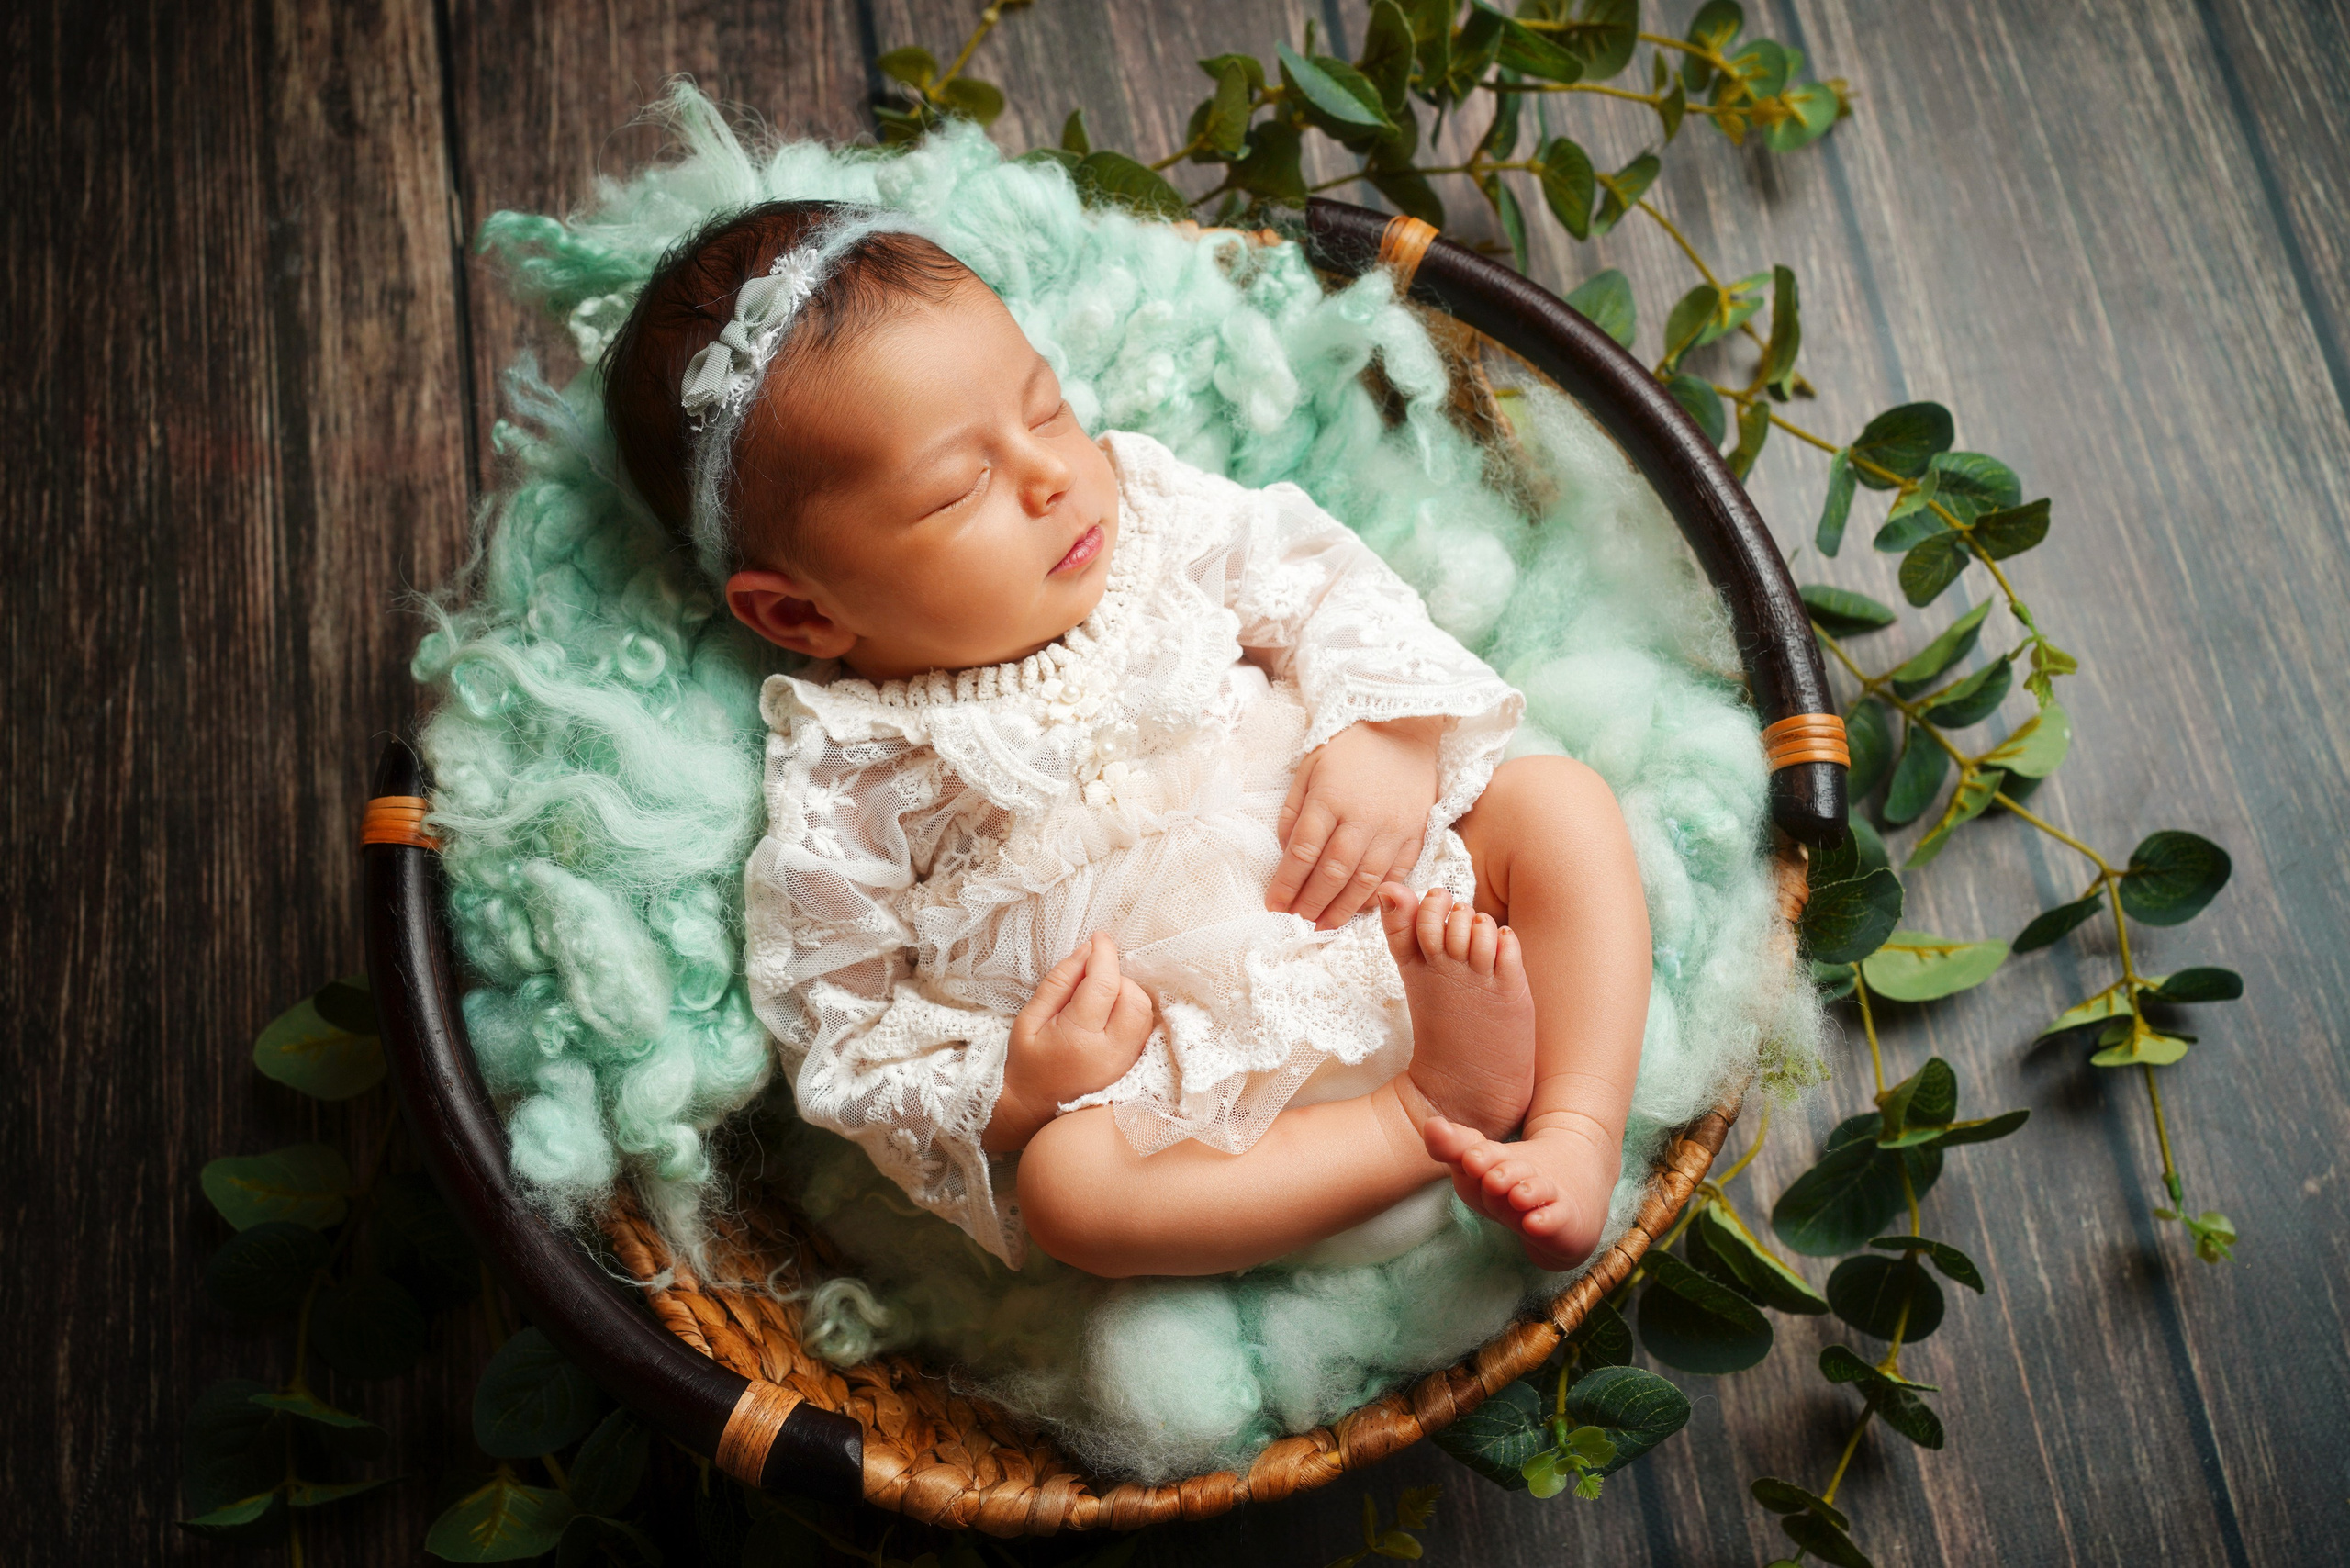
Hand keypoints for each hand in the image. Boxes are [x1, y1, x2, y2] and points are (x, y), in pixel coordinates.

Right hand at [983, 934, 1155, 1153]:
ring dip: (1128, 992)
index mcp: (1079, 1039)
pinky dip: (1133, 1010)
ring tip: (1100, 996)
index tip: (1098, 938)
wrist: (1033, 1109)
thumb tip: (1087, 950)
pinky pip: (1145, 1028)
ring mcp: (1127, 1062)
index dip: (1104, 954)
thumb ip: (1060, 982)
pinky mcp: (1134, 1067)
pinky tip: (1111, 1012)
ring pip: (1145, 1012)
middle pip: (1135, 998)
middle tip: (1093, 977)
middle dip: (1118, 976)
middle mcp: (1111, 1052)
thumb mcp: (1030, 1018)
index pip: (1104, 984)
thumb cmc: (1027, 1063)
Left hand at [1265, 716, 1444, 929]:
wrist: (1404, 729)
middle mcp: (1362, 817)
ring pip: (1365, 880)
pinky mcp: (1417, 834)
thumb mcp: (1309, 767)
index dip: (1286, 883)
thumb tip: (1286, 853)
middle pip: (1333, 872)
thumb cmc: (1350, 749)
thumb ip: (1293, 811)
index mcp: (1329, 797)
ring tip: (1324, 926)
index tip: (1273, 905)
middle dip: (1311, 903)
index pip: (1303, 851)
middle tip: (1297, 921)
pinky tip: (1359, 909)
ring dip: (1342, 909)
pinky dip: (1377, 896)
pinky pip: (1397, 874)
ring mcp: (1393, 828)